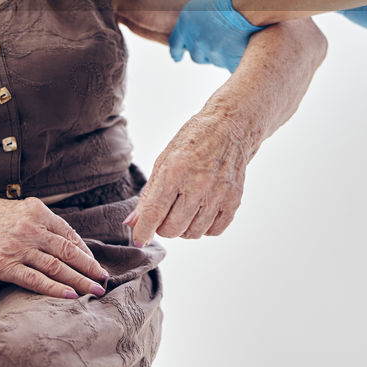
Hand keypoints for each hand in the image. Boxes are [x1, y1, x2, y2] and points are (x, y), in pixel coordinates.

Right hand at [0, 196, 110, 298]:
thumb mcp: (13, 210)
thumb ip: (36, 221)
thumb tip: (59, 238)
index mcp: (35, 211)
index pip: (68, 233)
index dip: (85, 250)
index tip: (94, 262)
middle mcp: (30, 228)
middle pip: (69, 250)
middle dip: (89, 267)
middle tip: (104, 279)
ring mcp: (18, 247)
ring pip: (57, 267)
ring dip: (79, 280)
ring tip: (95, 290)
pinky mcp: (4, 266)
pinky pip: (35, 280)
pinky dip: (55, 289)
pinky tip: (70, 296)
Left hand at [122, 107, 252, 246]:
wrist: (229, 128)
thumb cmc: (193, 142)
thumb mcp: (164, 161)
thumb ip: (148, 195)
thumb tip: (132, 223)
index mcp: (175, 170)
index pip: (154, 213)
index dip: (143, 231)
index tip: (138, 239)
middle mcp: (198, 184)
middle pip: (173, 229)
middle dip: (163, 227)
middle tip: (164, 215)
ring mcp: (218, 193)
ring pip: (192, 233)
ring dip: (183, 228)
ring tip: (183, 210)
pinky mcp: (234, 200)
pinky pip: (214, 231)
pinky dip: (204, 227)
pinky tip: (200, 212)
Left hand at [168, 0, 263, 71]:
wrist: (245, 5)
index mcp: (187, 24)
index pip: (176, 43)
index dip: (177, 49)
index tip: (176, 56)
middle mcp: (196, 41)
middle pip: (196, 55)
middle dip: (202, 51)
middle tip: (211, 45)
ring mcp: (212, 52)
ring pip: (212, 60)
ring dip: (218, 55)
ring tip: (228, 46)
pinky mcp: (227, 60)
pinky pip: (228, 65)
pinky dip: (233, 61)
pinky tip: (240, 54)